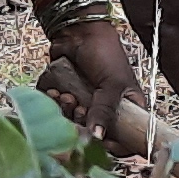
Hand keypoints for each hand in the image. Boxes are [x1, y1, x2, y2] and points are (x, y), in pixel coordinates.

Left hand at [45, 20, 140, 136]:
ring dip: (65, 112)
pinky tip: (54, 92)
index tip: (100, 142)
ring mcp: (83, 105)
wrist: (78, 31)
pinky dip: (51, 103)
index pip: (125, 138)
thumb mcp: (112, 83)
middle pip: (93, 135)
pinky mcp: (64, 97)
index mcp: (126, 108)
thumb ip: (105, 110)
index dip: (114, 146)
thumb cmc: (105, 54)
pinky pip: (54, 111)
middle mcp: (104, 110)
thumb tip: (96, 138)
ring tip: (66, 96)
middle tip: (80, 109)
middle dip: (82, 124)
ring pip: (70, 124)